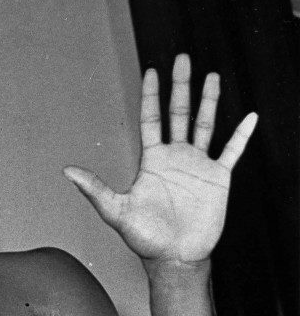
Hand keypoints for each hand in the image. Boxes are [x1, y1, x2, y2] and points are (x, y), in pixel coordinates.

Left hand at [64, 53, 256, 266]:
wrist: (173, 258)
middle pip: (179, 113)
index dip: (151, 95)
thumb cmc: (144, 238)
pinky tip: (250, 116)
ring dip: (210, 100)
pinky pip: (232, 151)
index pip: (151, 119)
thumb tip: (66, 171)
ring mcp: (198, 166)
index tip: (152, 70)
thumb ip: (94, 188)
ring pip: (206, 124)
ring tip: (212, 76)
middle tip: (183, 58)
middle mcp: (176, 158)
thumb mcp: (115, 210)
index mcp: (152, 161)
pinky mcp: (217, 179)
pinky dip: (241, 135)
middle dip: (181, 86)